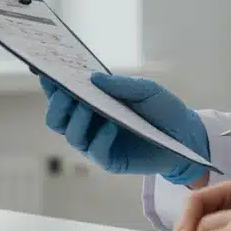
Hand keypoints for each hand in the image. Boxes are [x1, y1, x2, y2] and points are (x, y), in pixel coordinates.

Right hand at [41, 73, 208, 184]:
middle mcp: (88, 123)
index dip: (50, 83)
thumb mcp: (147, 90)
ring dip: (77, 120)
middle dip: (57, 105)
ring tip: (90, 107)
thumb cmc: (163, 109)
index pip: (62, 93)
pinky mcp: (110, 160)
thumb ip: (121, 84)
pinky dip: (100, 138)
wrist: (187, 136)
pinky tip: (111, 125)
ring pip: (70, 135)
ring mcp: (96, 143)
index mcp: (92, 102)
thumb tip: (92, 78)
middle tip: (67, 92)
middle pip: (56, 118)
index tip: (43, 69)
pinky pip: (95, 152)